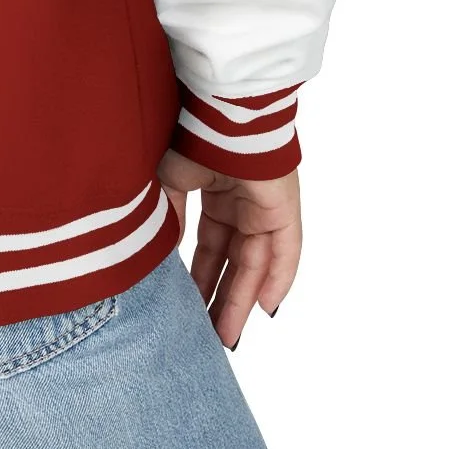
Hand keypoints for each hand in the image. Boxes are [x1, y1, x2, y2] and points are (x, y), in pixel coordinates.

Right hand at [157, 148, 300, 350]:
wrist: (217, 112)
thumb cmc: (190, 136)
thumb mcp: (168, 181)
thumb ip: (170, 218)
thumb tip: (163, 255)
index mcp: (216, 195)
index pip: (209, 248)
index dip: (198, 278)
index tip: (186, 307)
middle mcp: (242, 205)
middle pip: (232, 263)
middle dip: (219, 299)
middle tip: (206, 334)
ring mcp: (265, 208)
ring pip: (255, 264)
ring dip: (241, 300)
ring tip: (226, 335)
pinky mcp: (284, 209)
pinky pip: (285, 252)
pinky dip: (277, 279)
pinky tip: (264, 309)